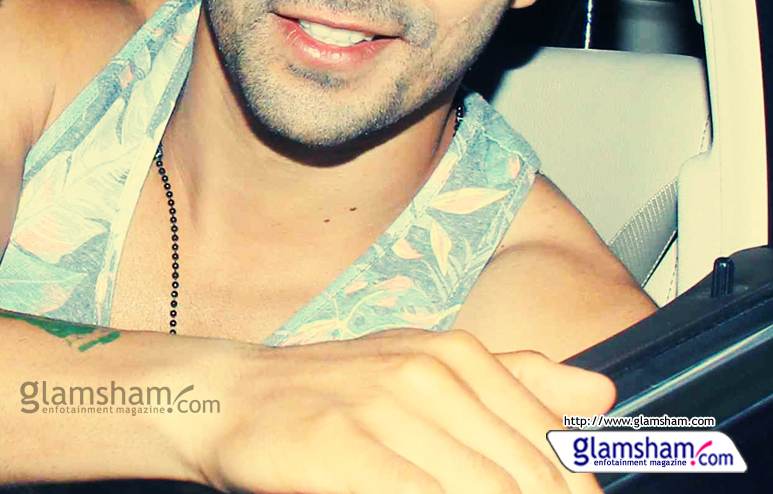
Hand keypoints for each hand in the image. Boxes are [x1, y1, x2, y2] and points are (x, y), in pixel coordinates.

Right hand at [192, 329, 612, 493]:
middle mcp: (428, 375)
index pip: (549, 447)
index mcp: (458, 355)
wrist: (233, 396)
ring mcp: (385, 411)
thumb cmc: (332, 391)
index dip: (572, 490)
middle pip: (525, 478)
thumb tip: (601, 394)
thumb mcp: (425, 366)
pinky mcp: (346, 449)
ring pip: (485, 490)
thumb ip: (515, 379)